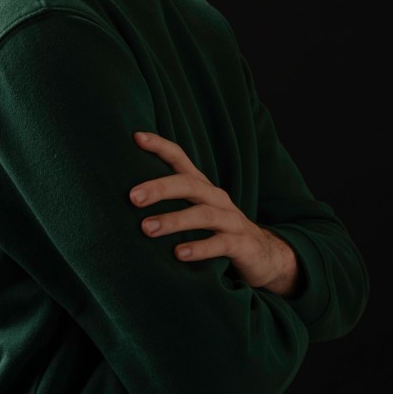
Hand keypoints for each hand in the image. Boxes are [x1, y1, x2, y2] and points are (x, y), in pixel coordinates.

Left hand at [130, 131, 300, 296]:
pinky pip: (220, 244)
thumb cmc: (218, 231)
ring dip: (174, 220)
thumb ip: (172, 203)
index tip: (137, 137)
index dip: (161, 146)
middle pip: (189, 184)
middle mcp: (217, 198)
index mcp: (203, 188)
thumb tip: (127, 197)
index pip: (180, 159)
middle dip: (160, 188)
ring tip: (147, 228)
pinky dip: (199, 248)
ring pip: (203, 214)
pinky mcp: (241, 244)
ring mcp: (231, 220)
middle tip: (132, 197)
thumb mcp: (196, 211)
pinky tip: (178, 254)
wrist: (264, 255)